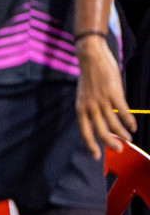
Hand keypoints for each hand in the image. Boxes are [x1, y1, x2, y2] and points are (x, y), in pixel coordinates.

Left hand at [76, 35, 135, 158]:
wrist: (91, 58)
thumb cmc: (89, 79)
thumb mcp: (84, 97)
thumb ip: (90, 111)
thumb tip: (101, 124)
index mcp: (80, 109)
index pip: (84, 132)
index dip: (90, 146)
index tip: (96, 156)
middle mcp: (90, 107)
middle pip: (101, 131)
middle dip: (111, 143)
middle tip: (119, 150)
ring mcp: (102, 100)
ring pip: (114, 123)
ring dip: (123, 133)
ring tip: (129, 138)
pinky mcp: (114, 93)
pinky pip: (124, 112)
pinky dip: (129, 121)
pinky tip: (133, 126)